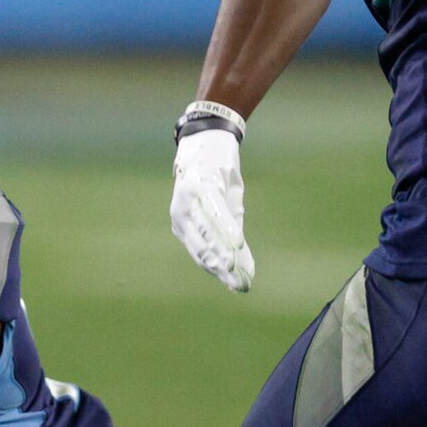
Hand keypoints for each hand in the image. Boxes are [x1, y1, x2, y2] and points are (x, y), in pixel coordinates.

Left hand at [172, 125, 253, 291]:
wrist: (209, 140)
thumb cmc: (216, 180)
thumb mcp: (227, 210)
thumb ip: (233, 238)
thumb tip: (246, 268)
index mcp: (184, 225)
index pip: (201, 255)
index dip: (220, 272)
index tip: (239, 287)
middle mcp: (181, 215)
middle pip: (202, 247)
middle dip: (222, 267)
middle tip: (240, 284)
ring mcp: (188, 199)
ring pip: (206, 231)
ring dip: (222, 251)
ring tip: (236, 268)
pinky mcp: (200, 184)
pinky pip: (213, 209)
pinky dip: (224, 226)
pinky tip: (235, 239)